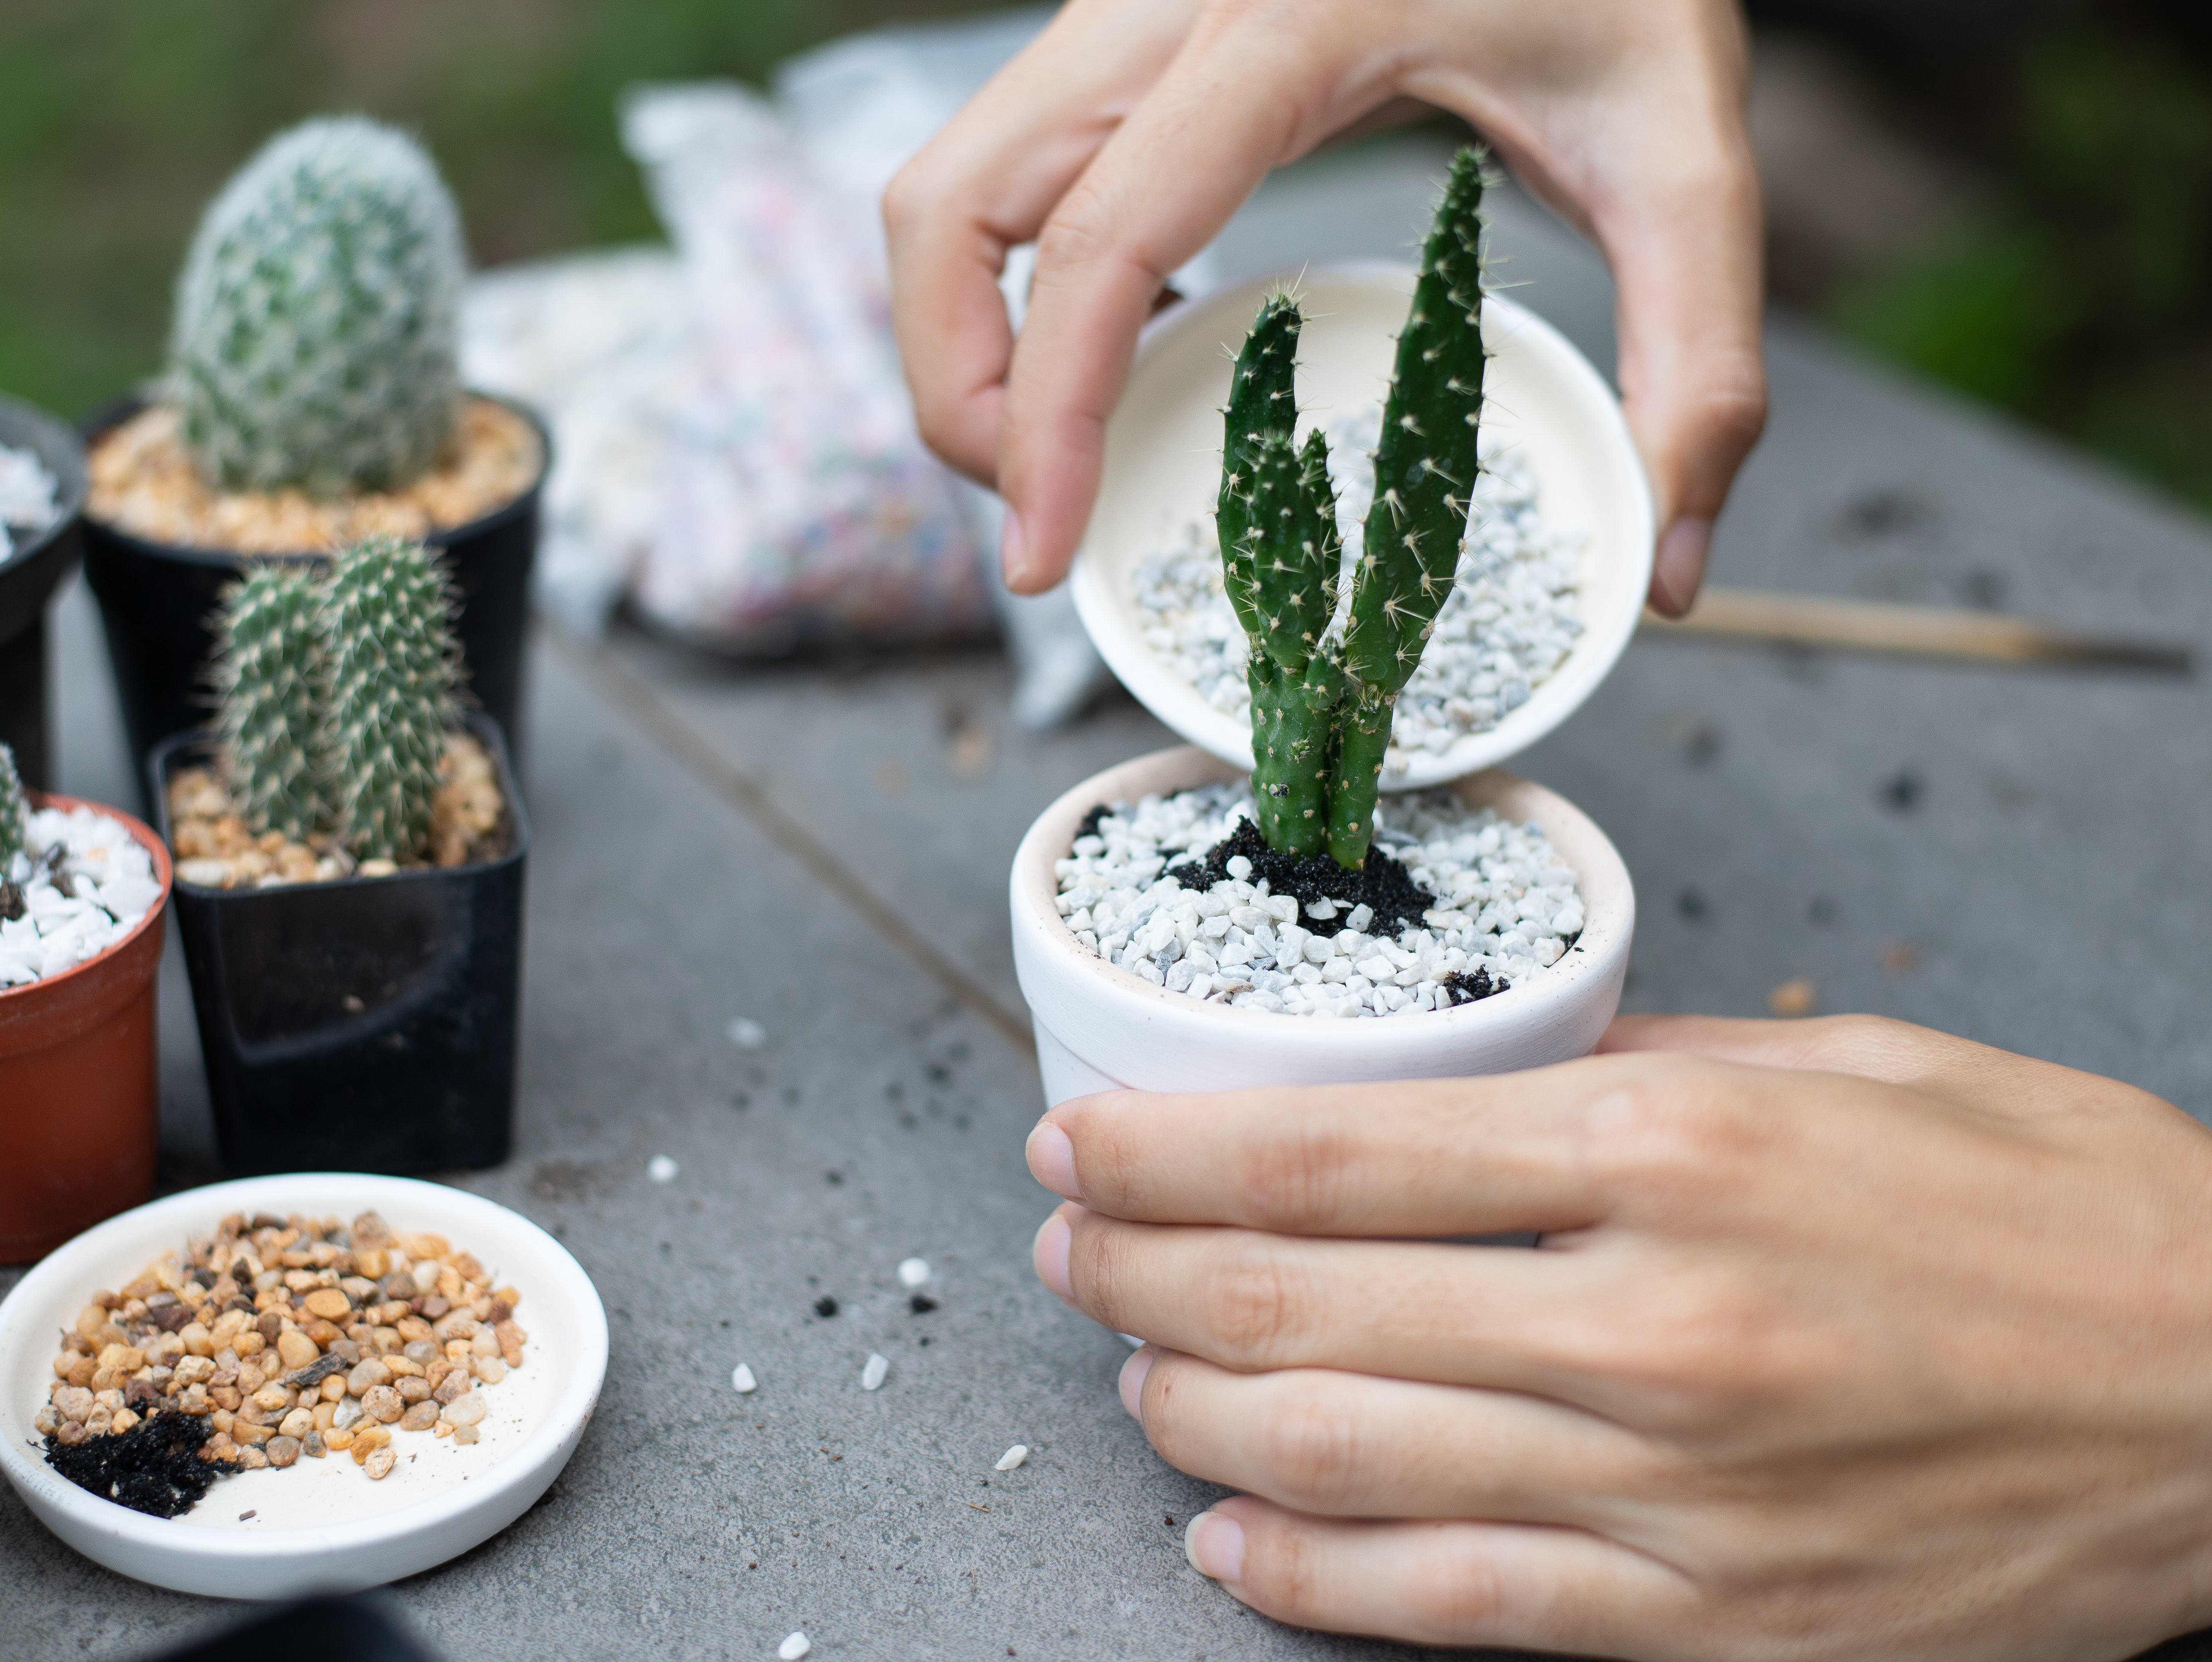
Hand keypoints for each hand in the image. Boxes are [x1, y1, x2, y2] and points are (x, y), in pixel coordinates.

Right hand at [883, 0, 1767, 614]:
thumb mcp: (1687, 152)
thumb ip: (1699, 357)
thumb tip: (1673, 562)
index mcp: (1277, 29)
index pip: (1097, 243)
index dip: (1043, 419)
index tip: (1043, 555)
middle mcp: (1159, 6)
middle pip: (947, 211)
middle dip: (961, 393)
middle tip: (1040, 520)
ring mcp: (1120, 9)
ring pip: (944, 184)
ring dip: (961, 337)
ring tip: (1054, 451)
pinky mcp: (1119, 29)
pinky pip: (1000, 165)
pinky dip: (1010, 280)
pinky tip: (1111, 348)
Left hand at [1024, 1014, 2211, 1658]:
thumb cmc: (2064, 1215)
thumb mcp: (1855, 1071)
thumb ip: (1644, 1065)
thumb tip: (1482, 1071)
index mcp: (1677, 1155)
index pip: (1329, 1146)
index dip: (1165, 1145)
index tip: (1082, 1140)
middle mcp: (1648, 1326)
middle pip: (1293, 1297)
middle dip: (1135, 1267)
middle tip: (1066, 1245)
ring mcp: (1674, 1496)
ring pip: (1334, 1457)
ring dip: (1186, 1411)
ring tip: (1124, 1368)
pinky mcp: (1714, 1624)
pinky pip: (1447, 1609)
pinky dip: (1304, 1580)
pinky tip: (1224, 1538)